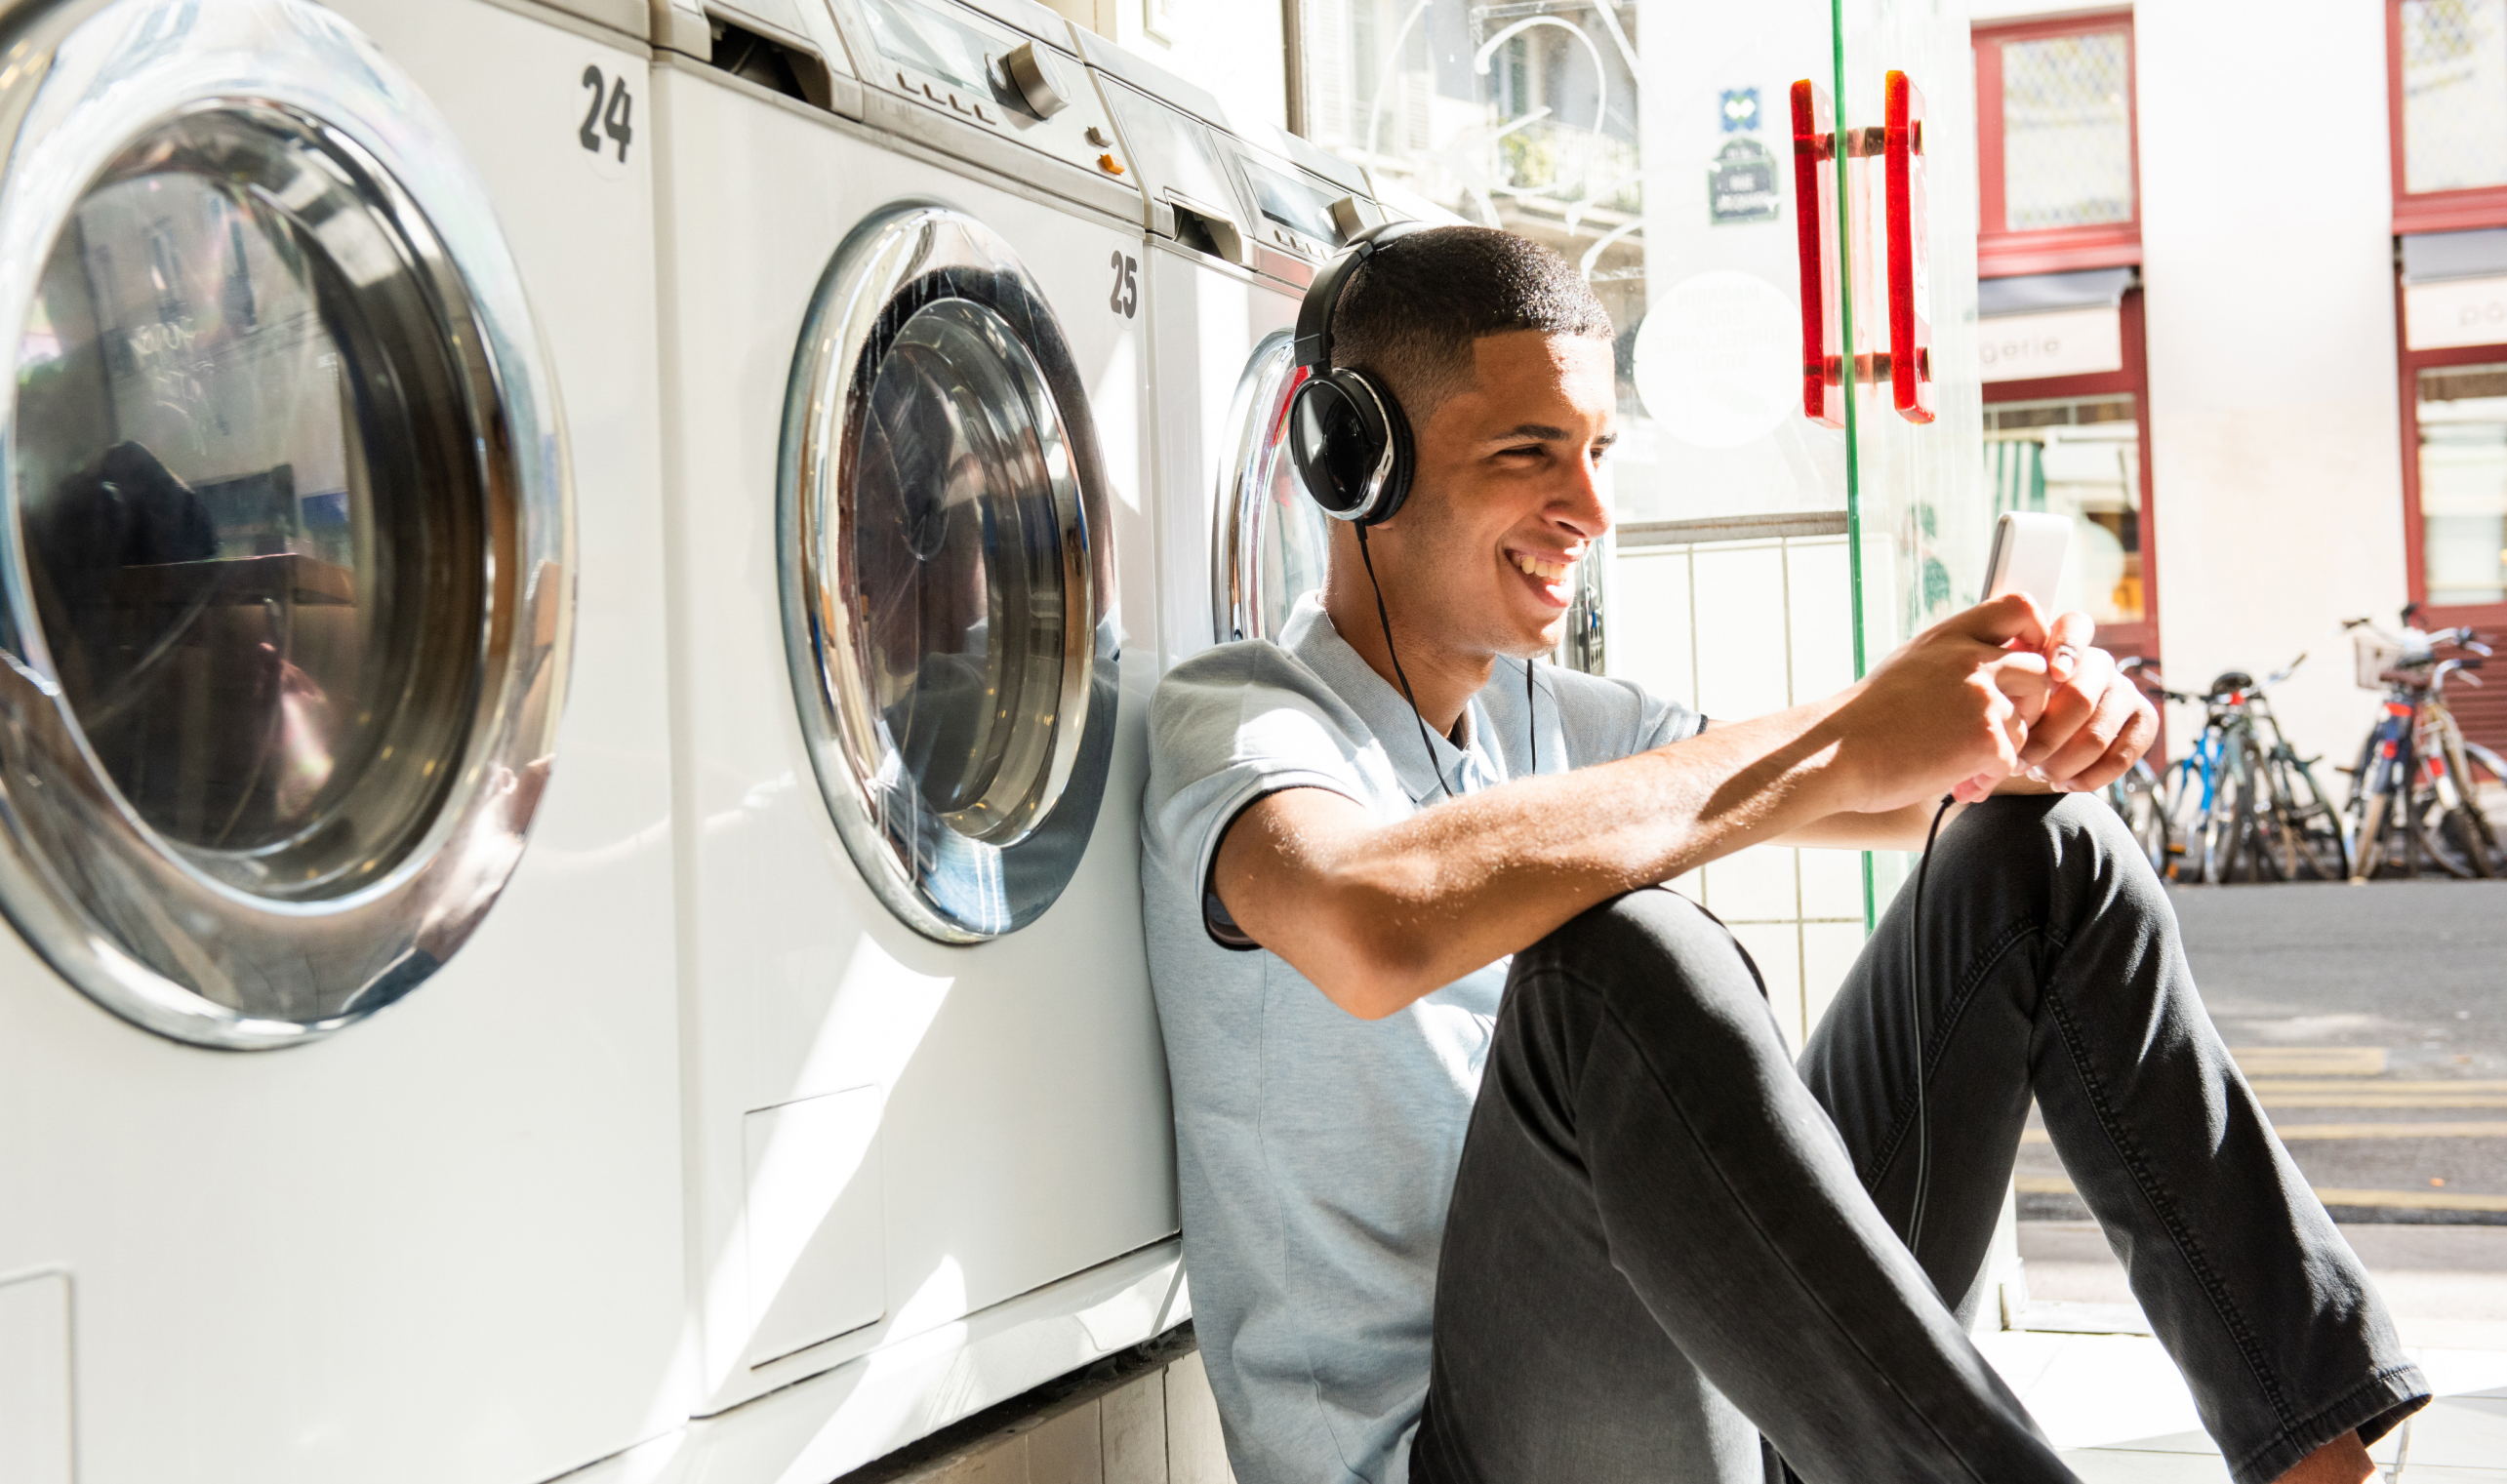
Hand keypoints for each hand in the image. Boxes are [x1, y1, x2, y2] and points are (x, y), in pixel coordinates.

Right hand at [1834, 593, 2058, 813]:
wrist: (1835, 754)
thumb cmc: (1864, 720)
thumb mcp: (1909, 664)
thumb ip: (1953, 656)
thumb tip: (1993, 662)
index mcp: (1949, 637)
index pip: (2020, 608)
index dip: (2036, 634)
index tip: (2021, 664)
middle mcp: (1970, 659)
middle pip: (2039, 672)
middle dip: (2027, 706)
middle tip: (1997, 730)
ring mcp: (1981, 697)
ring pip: (2026, 724)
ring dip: (2002, 750)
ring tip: (1963, 767)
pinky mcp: (1986, 739)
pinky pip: (2011, 761)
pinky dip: (1987, 779)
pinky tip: (1958, 785)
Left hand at [2009, 612, 2157, 792]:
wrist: (2039, 742)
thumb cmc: (2013, 712)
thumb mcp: (2002, 693)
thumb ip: (2005, 685)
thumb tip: (1999, 705)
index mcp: (2064, 644)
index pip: (2075, 627)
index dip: (2066, 648)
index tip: (2051, 673)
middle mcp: (2100, 662)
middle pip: (2080, 698)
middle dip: (2045, 738)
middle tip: (2019, 761)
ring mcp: (2125, 690)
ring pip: (2097, 735)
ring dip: (2062, 764)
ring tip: (2038, 774)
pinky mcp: (2144, 719)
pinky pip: (2122, 757)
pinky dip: (2088, 778)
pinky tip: (2064, 784)